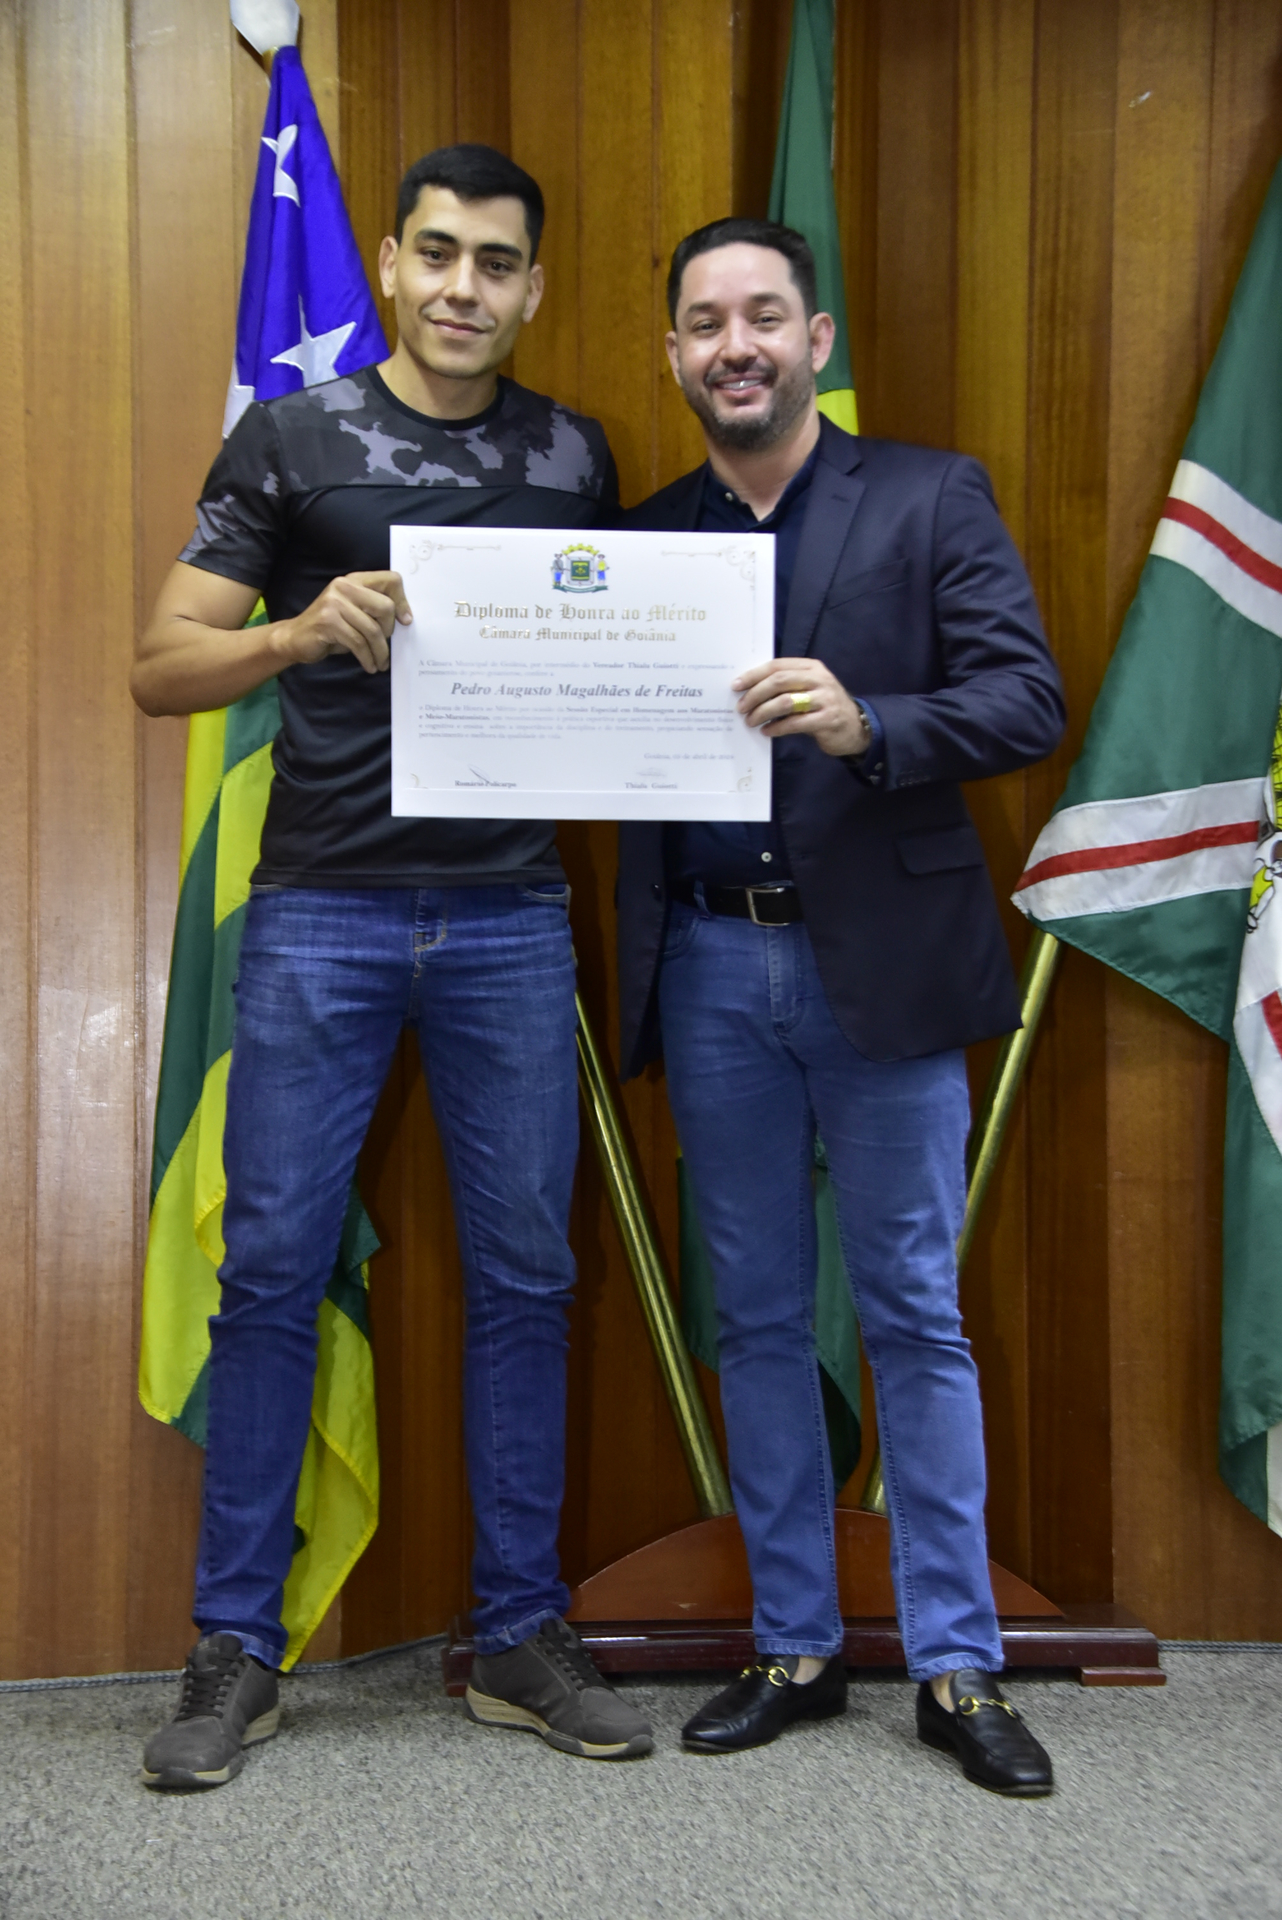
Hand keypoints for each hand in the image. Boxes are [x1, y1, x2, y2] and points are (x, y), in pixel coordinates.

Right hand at [275, 571, 411, 674]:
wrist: (295, 638)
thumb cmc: (331, 628)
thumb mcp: (354, 613)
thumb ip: (374, 609)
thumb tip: (405, 619)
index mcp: (355, 580)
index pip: (390, 580)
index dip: (403, 601)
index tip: (405, 621)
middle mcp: (345, 586)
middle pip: (385, 607)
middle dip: (389, 631)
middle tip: (384, 646)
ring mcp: (335, 603)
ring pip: (372, 629)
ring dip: (380, 652)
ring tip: (380, 663)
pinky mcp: (328, 622)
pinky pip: (358, 643)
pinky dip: (367, 658)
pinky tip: (369, 665)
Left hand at [734, 657, 870, 756]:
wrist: (856, 726)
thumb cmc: (824, 707)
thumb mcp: (809, 689)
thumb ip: (786, 685)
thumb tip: (750, 691)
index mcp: (811, 667)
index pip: (777, 666)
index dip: (754, 675)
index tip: (736, 686)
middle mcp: (819, 679)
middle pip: (779, 681)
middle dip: (755, 694)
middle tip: (741, 707)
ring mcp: (825, 699)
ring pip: (785, 702)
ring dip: (763, 712)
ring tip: (751, 721)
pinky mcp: (827, 720)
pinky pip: (795, 723)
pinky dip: (777, 727)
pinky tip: (767, 731)